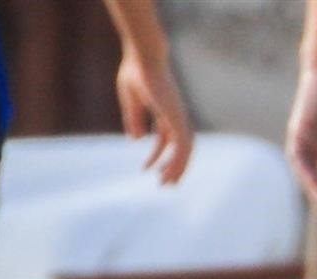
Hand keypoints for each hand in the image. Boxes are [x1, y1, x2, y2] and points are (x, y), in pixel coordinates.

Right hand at [119, 52, 194, 183]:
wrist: (143, 56)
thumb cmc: (135, 71)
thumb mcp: (131, 100)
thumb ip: (134, 120)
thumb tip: (136, 139)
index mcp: (165, 112)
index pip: (165, 139)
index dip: (156, 156)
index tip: (145, 169)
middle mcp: (175, 116)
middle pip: (180, 147)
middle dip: (173, 166)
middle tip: (164, 184)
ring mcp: (178, 116)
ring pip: (185, 149)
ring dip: (177, 168)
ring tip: (165, 183)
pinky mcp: (177, 117)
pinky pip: (183, 145)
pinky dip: (178, 160)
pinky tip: (168, 172)